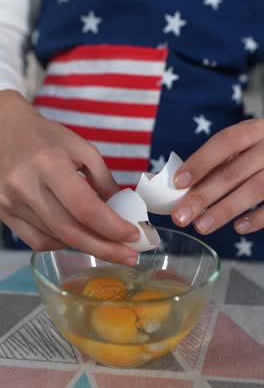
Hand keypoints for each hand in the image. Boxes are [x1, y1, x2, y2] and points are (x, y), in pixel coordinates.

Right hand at [0, 90, 138, 263]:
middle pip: (70, 231)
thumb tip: (123, 211)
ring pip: (56, 238)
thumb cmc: (46, 137)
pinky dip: (62, 244)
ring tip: (109, 246)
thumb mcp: (81, 148)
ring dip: (87, 246)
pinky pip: (37, 241)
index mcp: (49, 164)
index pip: (84, 207)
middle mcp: (26, 187)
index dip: (111, 227)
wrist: (3, 131)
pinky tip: (78, 238)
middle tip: (130, 257)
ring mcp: (11, 203)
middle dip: (105, 249)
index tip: (133, 235)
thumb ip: (103, 180)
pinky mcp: (4, 213)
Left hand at [172, 119, 263, 234]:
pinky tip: (238, 227)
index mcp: (256, 130)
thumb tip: (184, 188)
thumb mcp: (247, 147)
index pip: (226, 141)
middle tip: (181, 216)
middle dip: (204, 195)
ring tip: (202, 226)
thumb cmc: (263, 153)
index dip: (201, 161)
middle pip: (235, 171)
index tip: (178, 182)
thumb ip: (220, 163)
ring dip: (225, 210)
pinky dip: (256, 218)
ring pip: (255, 189)